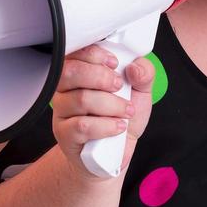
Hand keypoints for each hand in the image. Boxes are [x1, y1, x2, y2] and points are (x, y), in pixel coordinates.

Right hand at [51, 44, 155, 180]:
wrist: (114, 154)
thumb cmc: (121, 118)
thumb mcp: (140, 92)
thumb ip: (144, 74)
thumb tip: (134, 67)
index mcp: (80, 71)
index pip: (75, 52)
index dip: (95, 54)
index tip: (115, 63)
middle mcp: (65, 89)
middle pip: (70, 71)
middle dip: (102, 77)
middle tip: (120, 87)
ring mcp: (62, 112)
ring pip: (81, 99)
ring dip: (111, 105)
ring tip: (125, 112)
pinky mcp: (64, 134)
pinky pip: (82, 125)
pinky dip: (107, 125)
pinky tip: (118, 127)